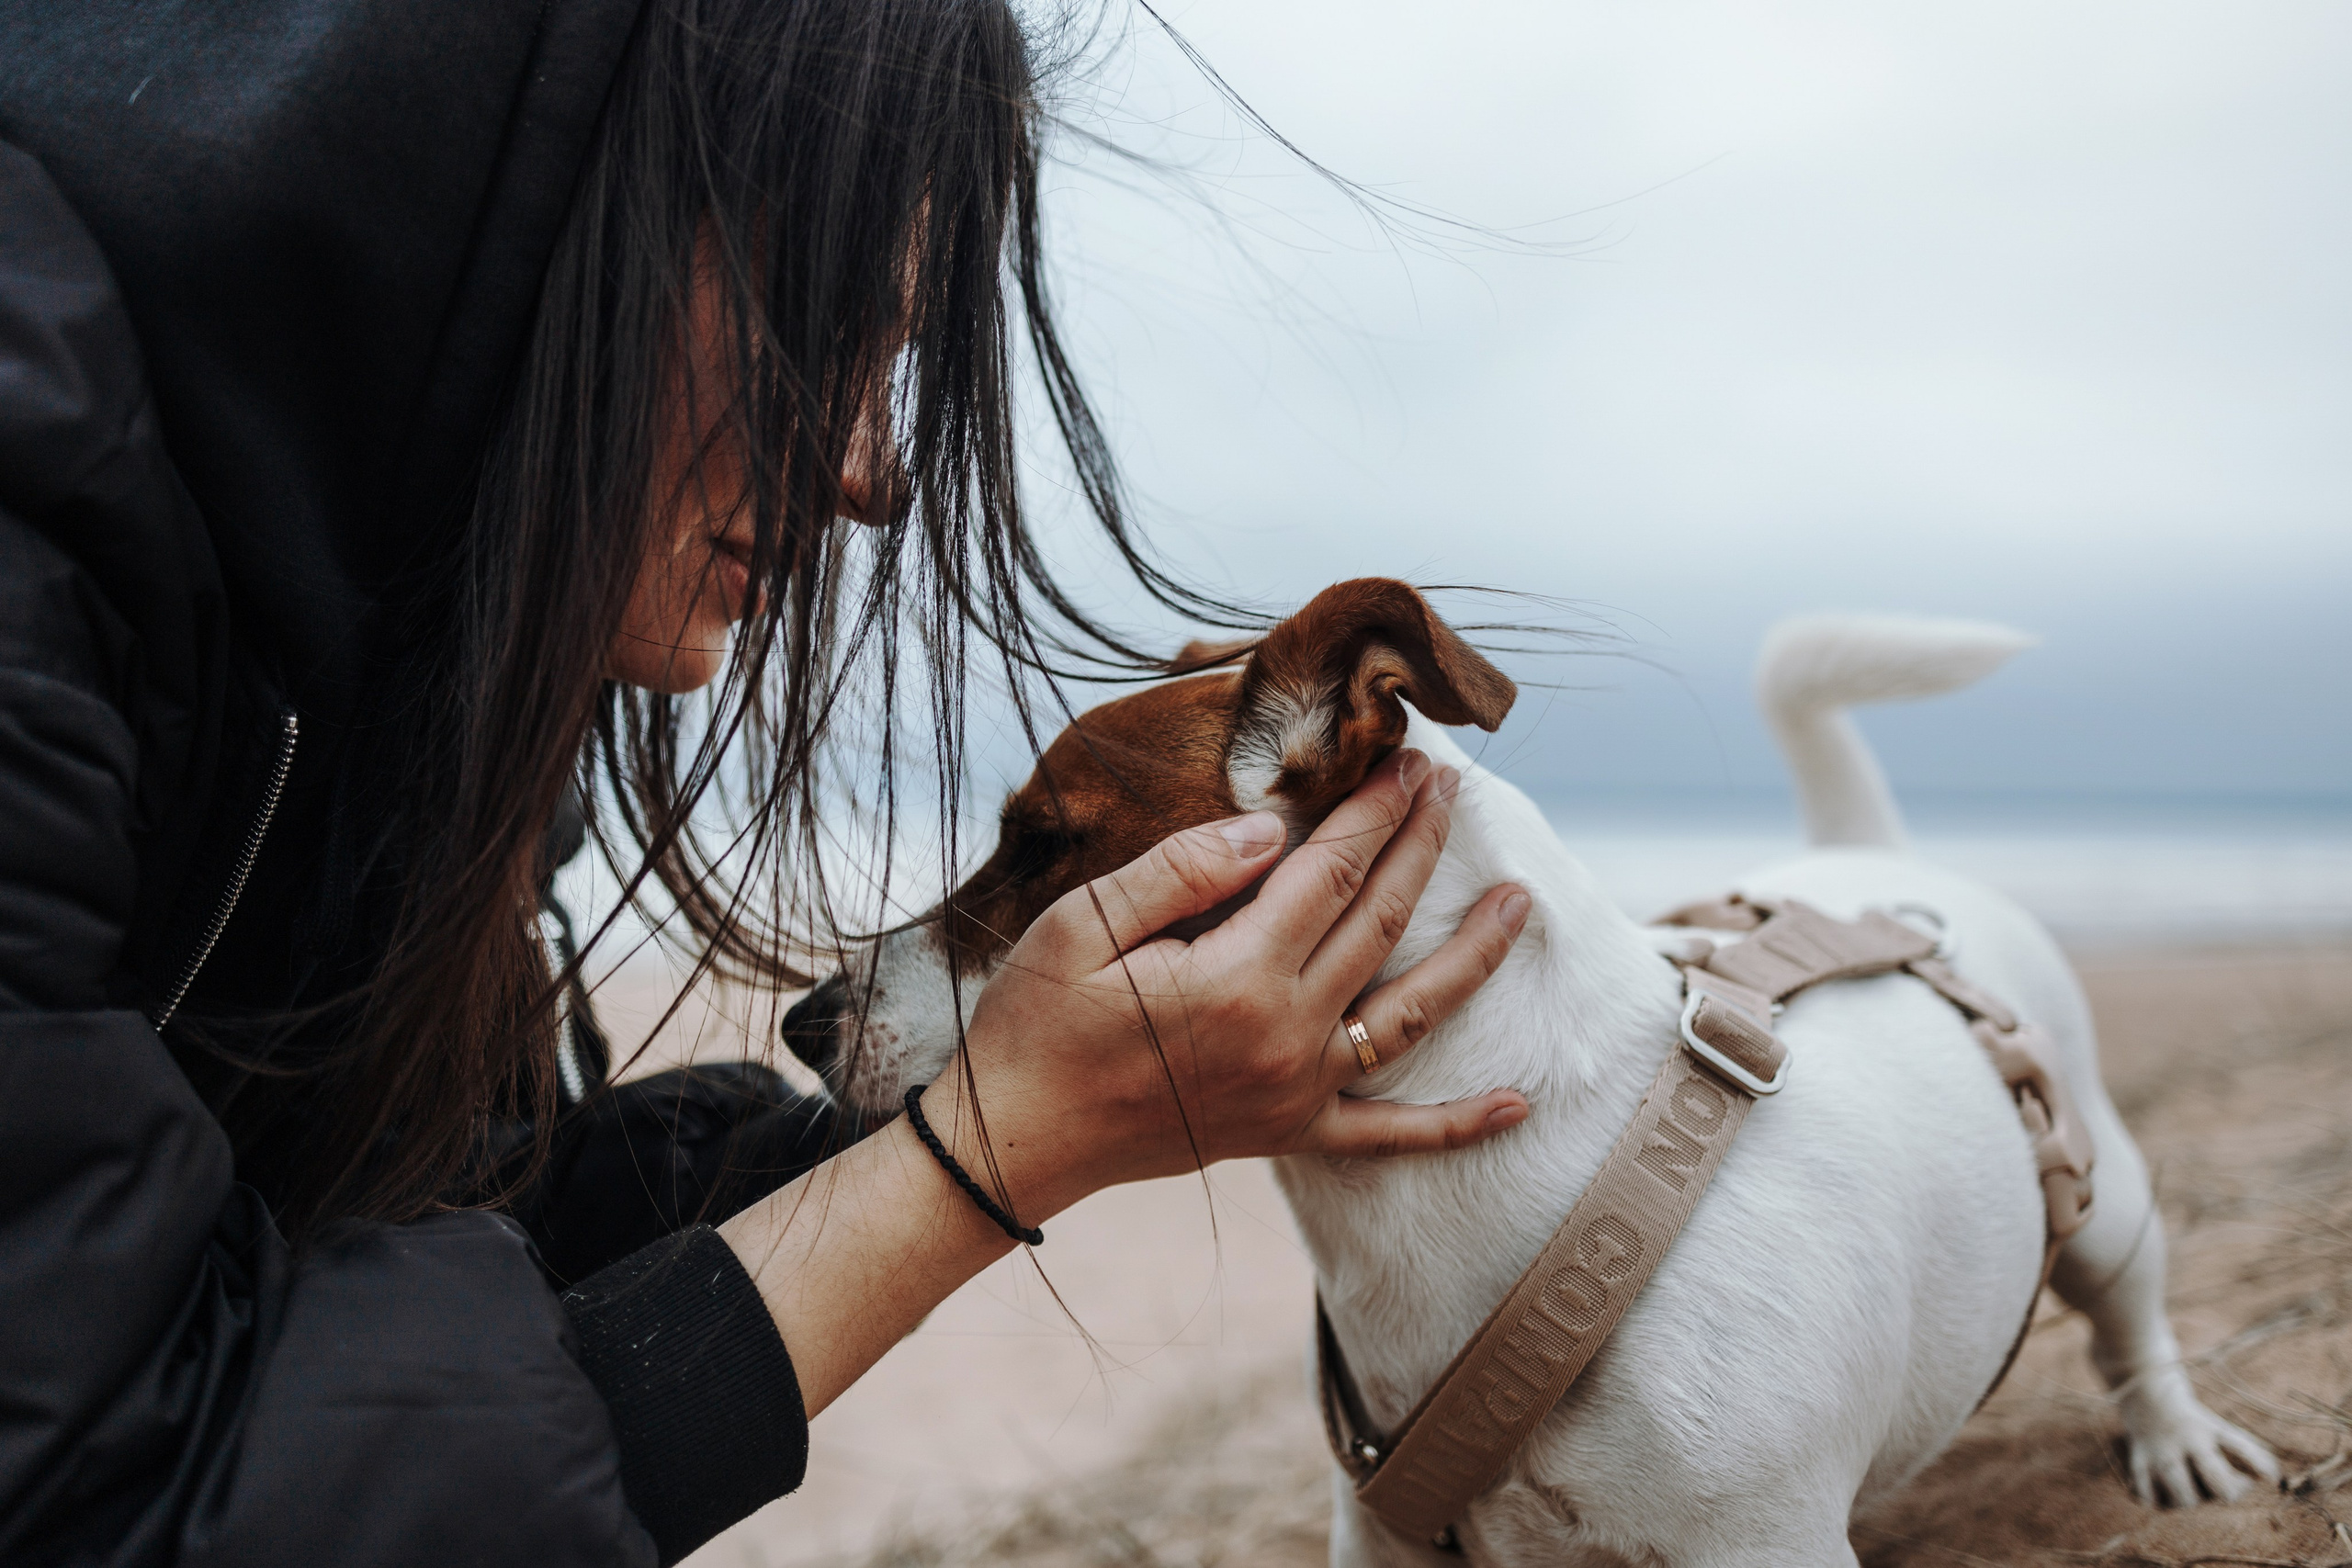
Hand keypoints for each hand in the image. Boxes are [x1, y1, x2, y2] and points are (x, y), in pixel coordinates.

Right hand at [928, 747, 1532, 1220]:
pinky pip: (1389, 1136)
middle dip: (1423, 849)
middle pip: (1382, 925)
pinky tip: (1518, 1107)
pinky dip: (1456, 1126)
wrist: (1013, 1141)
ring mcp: (1295, 1090)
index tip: (1409, 763)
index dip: (1376, 812)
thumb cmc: (1036, 1024)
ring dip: (1473, 959)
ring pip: (1411, 1017)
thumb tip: (1272, 831)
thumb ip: (1183, 870)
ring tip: (1520, 905)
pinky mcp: (1286, 1132)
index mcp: (1239, 974)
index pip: (1333, 871)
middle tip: (1455, 791)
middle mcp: (1286, 1035)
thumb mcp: (1084, 924)